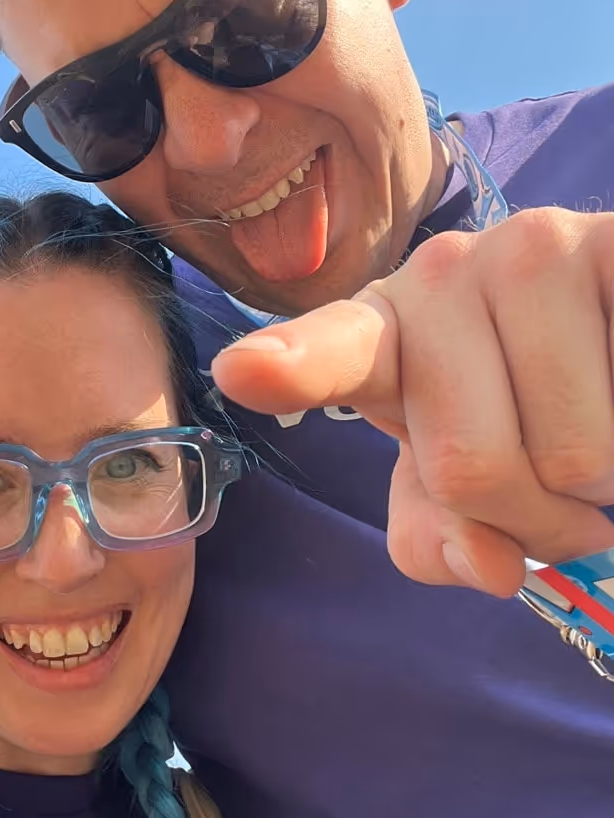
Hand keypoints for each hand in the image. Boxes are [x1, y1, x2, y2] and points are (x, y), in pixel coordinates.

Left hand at [211, 208, 613, 595]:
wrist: (611, 335)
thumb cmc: (519, 411)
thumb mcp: (452, 484)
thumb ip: (438, 534)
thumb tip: (490, 566)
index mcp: (382, 332)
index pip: (334, 352)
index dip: (293, 365)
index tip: (242, 371)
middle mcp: (442, 277)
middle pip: (470, 470)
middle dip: (532, 521)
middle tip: (555, 491)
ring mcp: (533, 250)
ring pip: (574, 459)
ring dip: (599, 492)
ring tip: (598, 434)